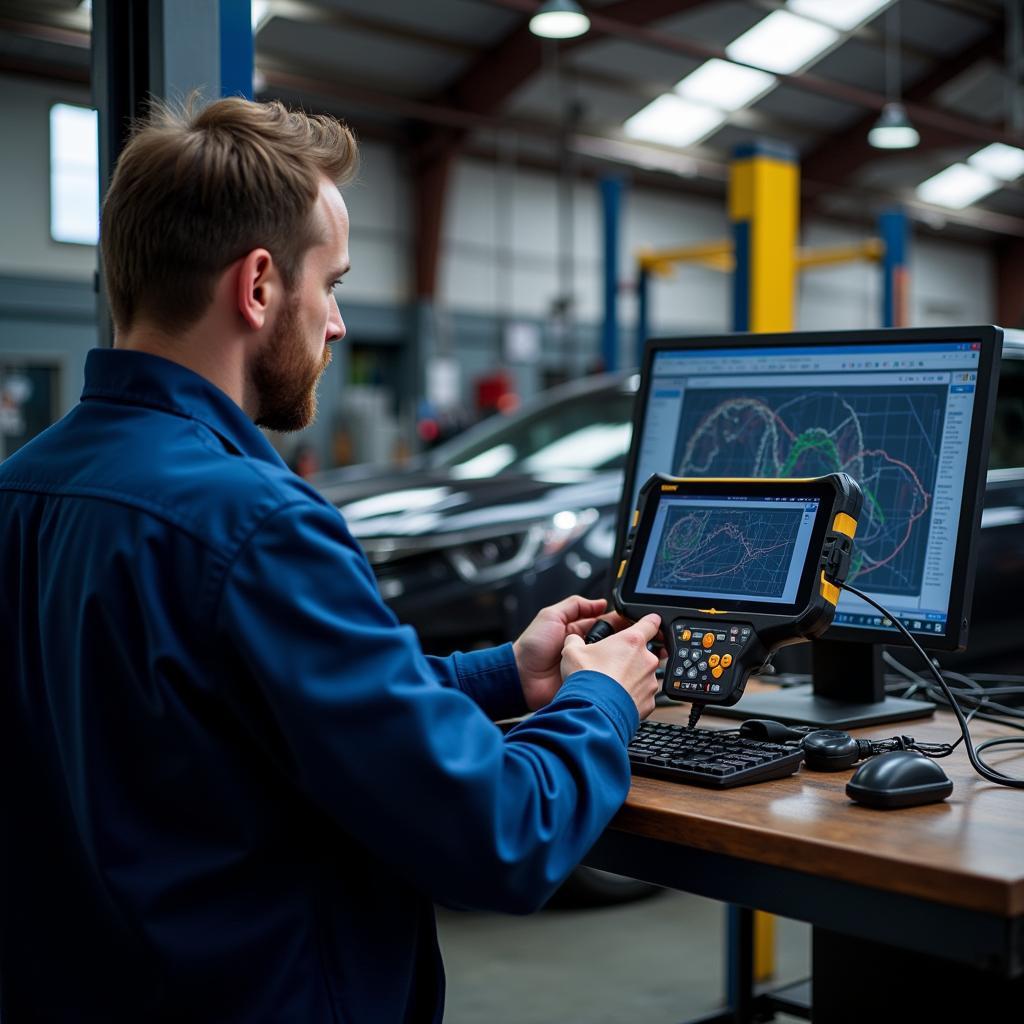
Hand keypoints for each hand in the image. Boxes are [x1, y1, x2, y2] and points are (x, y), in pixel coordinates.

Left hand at [513, 596, 630, 710]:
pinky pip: (603, 677)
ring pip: (611, 660)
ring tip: (625, 655)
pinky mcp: (587, 682)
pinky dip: (610, 674)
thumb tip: (600, 602)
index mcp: (577, 631)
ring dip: (618, 657)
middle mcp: (585, 648)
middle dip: (622, 640)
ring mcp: (587, 666)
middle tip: (632, 639)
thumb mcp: (551, 616)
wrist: (521, 678)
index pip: (605, 622)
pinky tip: (617, 671)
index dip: (619, 621)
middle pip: (612, 641)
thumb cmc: (531, 648)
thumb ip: (575, 605)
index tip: (632, 620)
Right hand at [561, 614, 661, 719]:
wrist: (593, 712)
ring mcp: (650, 682)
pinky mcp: (649, 702)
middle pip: (644, 652)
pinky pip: (643, 694)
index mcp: (632, 641)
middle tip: (612, 664)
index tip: (649, 621)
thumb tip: (573, 639)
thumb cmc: (587, 680)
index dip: (649, 620)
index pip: (651, 622)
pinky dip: (632, 695)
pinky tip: (616, 698)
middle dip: (630, 656)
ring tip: (612, 684)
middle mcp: (646, 660)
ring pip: (643, 674)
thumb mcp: (572, 651)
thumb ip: (576, 640)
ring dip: (632, 677)